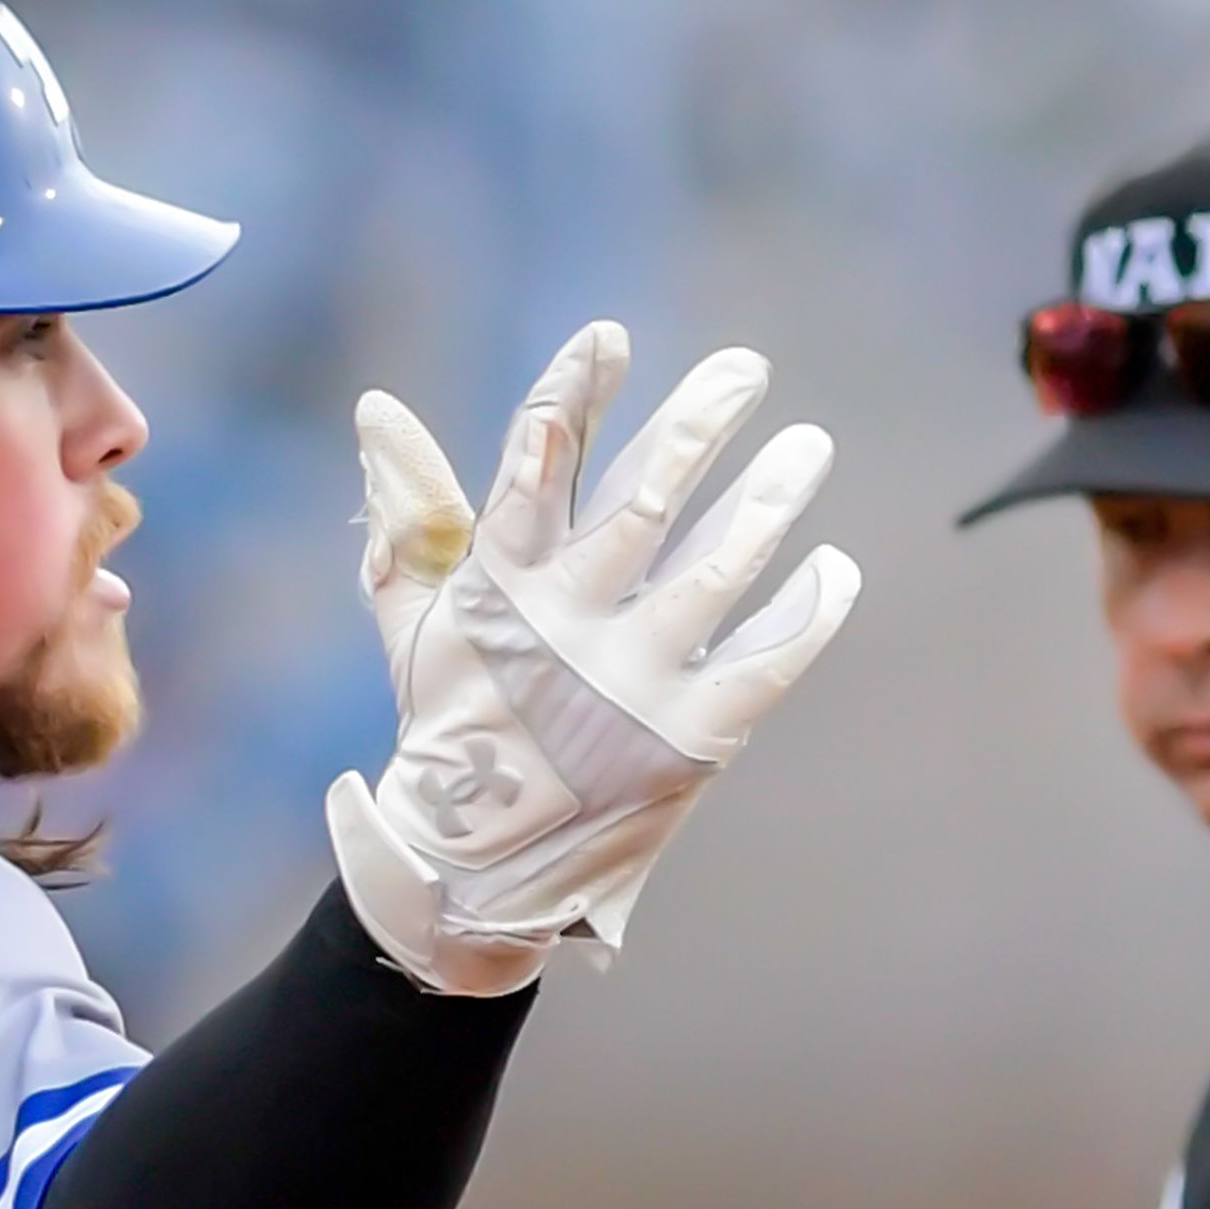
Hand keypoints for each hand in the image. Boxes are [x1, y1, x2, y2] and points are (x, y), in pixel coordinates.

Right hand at [325, 322, 858, 994]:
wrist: (474, 873)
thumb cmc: (450, 729)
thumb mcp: (417, 622)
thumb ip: (411, 512)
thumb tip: (375, 406)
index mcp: (497, 591)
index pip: (535, 470)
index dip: (571, 397)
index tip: (609, 335)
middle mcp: (567, 630)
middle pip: (642, 505)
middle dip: (695, 427)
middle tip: (746, 367)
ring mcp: (633, 686)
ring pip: (719, 573)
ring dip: (769, 502)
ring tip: (808, 445)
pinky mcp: (690, 740)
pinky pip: (769, 660)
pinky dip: (808, 610)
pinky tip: (834, 565)